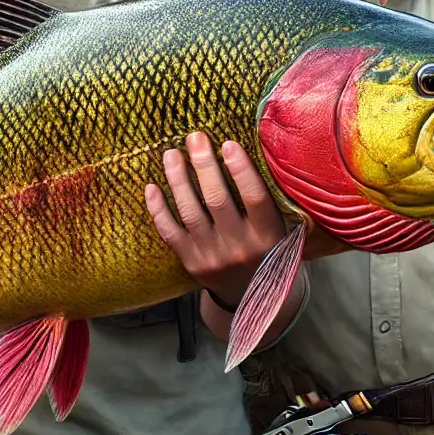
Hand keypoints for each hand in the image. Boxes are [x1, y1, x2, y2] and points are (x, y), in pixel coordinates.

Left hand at [144, 132, 283, 305]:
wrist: (253, 297)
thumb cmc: (268, 250)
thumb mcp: (282, 231)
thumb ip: (271, 202)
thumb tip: (256, 153)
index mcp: (268, 236)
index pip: (255, 198)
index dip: (241, 170)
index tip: (228, 143)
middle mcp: (240, 247)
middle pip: (217, 200)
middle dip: (204, 165)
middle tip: (195, 137)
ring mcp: (212, 256)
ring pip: (190, 212)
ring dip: (178, 179)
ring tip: (171, 154)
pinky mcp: (191, 262)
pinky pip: (170, 232)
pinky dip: (158, 209)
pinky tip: (151, 187)